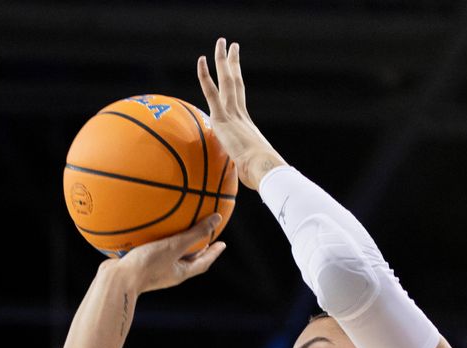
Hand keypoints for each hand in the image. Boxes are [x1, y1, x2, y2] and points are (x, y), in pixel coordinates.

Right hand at [106, 214, 226, 293]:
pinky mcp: (139, 265)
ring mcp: (153, 270)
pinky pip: (151, 251)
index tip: (222, 244)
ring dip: (176, 245)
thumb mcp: (175, 246)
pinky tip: (148, 230)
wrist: (116, 280)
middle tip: (204, 238)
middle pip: (188, 260)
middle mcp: (168, 273)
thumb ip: (195, 233)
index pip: (203, 262)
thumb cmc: (148, 265)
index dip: (214, 253)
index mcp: (180, 273)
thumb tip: (217, 219)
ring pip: (169, 255)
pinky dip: (155, 241)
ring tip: (178, 232)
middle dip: (197, 249)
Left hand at [197, 38, 285, 190]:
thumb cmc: (261, 178)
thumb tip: (251, 187)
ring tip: (222, 42)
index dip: (235, 87)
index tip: (234, 74)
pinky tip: (201, 59)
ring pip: (228, 80)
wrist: (265, 171)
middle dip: (233, 65)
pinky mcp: (223, 118)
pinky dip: (205, 75)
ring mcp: (234, 114)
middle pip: (236, 83)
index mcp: (246, 126)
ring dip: (223, 60)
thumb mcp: (250, 174)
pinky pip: (212, 91)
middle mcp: (242, 115)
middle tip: (232, 47)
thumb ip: (245, 174)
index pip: (239, 101)